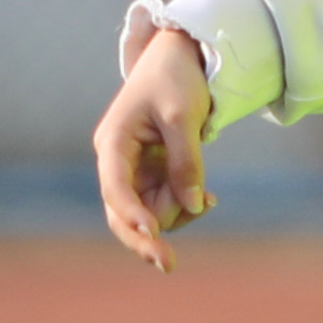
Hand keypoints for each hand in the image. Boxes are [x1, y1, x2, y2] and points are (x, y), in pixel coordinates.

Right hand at [96, 26, 217, 267]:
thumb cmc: (176, 79)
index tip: (154, 234)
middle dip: (145, 238)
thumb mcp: (184, 116)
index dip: (132, 214)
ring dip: (178, 215)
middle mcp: (117, 161)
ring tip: (210, 200)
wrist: (182, 57)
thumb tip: (192, 205)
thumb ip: (187, 161)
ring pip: (149, 213)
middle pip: (121, 214)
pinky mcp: (153, 173)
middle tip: (169, 265)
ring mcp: (135, 170)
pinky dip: (187, 206)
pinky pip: (166, 204)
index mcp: (113, 142)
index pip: (115, 188)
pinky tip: (209, 200)